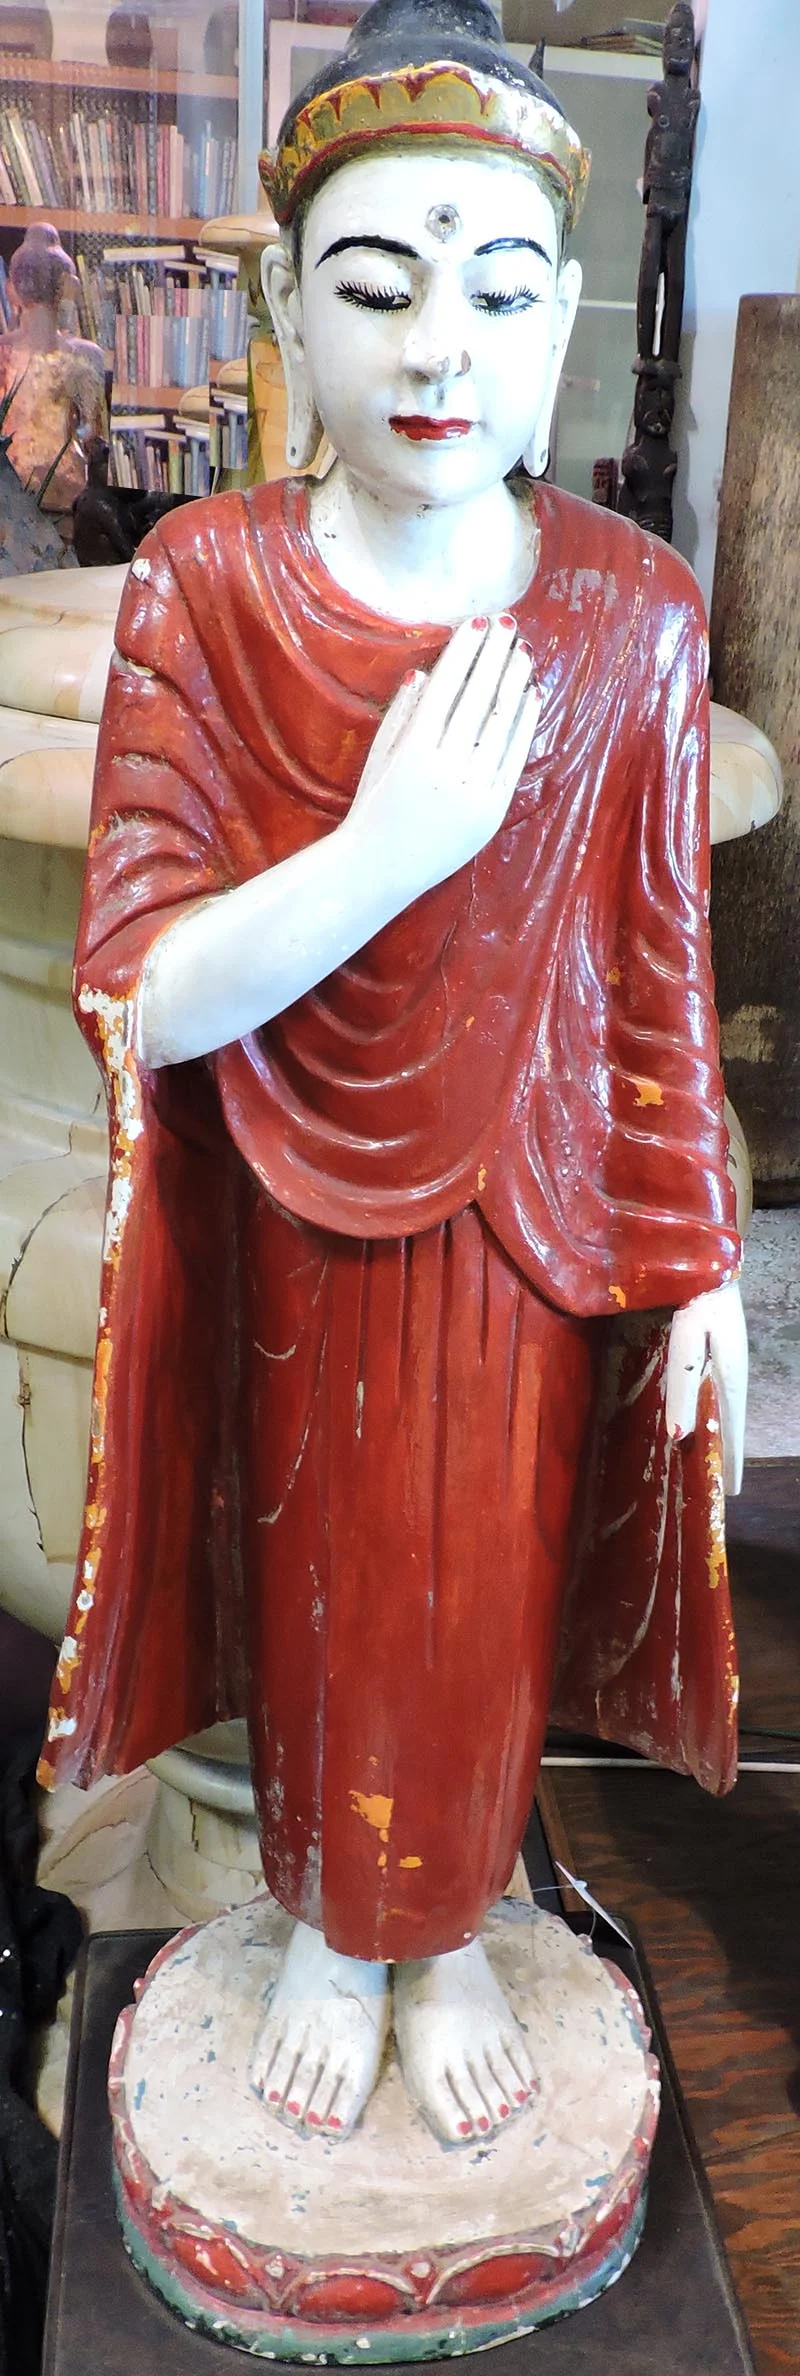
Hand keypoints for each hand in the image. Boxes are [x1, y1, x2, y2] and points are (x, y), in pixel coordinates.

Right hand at [345, 616, 540, 903]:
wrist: (380, 870)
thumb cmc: (373, 809)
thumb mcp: (378, 757)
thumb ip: (402, 714)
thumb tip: (426, 673)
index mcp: (413, 750)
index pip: (448, 687)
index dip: (466, 652)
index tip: (479, 622)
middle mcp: (447, 768)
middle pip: (478, 698)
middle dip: (495, 656)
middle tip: (509, 625)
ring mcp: (473, 790)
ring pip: (501, 724)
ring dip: (515, 682)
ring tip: (524, 652)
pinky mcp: (492, 809)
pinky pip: (514, 756)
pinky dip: (524, 722)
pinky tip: (531, 695)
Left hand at [666, 1279, 747, 1494]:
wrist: (712, 1268)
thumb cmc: (697, 1304)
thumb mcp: (685, 1346)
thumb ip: (683, 1388)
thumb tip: (680, 1435)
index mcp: (730, 1382)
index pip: (733, 1432)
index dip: (732, 1462)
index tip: (732, 1491)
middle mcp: (735, 1378)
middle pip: (733, 1425)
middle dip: (730, 1455)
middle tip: (727, 1486)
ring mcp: (732, 1365)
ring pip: (728, 1411)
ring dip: (724, 1436)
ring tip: (718, 1460)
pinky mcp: (724, 1355)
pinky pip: (721, 1396)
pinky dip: (718, 1416)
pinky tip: (709, 1419)